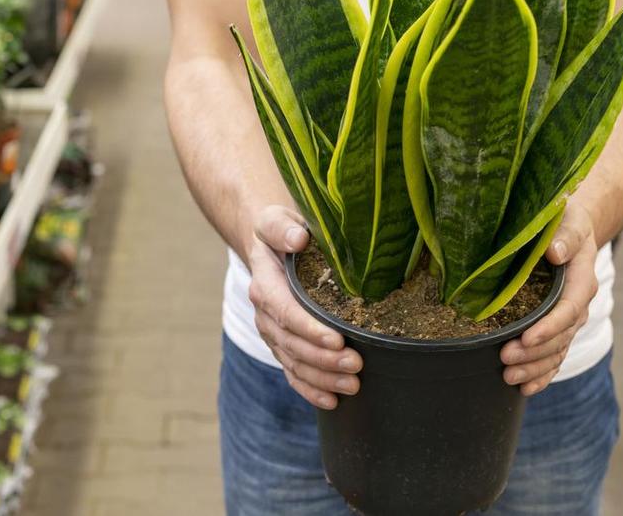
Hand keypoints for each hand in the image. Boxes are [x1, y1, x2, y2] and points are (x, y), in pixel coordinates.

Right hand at [247, 206, 362, 409]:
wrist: (270, 244)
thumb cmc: (281, 231)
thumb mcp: (276, 219)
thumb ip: (282, 227)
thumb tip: (299, 238)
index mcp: (266, 285)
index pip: (286, 312)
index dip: (310, 329)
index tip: (337, 339)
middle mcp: (266, 314)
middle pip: (293, 344)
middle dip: (324, 359)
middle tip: (357, 365)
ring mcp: (273, 333)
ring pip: (295, 363)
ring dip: (323, 378)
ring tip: (354, 385)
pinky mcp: (283, 345)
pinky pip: (293, 373)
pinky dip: (311, 389)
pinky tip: (332, 402)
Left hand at [500, 201, 599, 395]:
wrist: (570, 229)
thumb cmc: (565, 221)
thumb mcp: (568, 220)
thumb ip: (565, 235)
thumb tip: (555, 252)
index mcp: (582, 280)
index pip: (568, 309)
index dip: (549, 327)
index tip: (526, 337)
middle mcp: (578, 305)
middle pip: (560, 337)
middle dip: (534, 352)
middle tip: (505, 358)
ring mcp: (569, 320)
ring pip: (557, 352)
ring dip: (535, 368)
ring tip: (508, 377)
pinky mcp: (558, 328)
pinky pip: (555, 357)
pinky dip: (542, 375)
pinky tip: (525, 389)